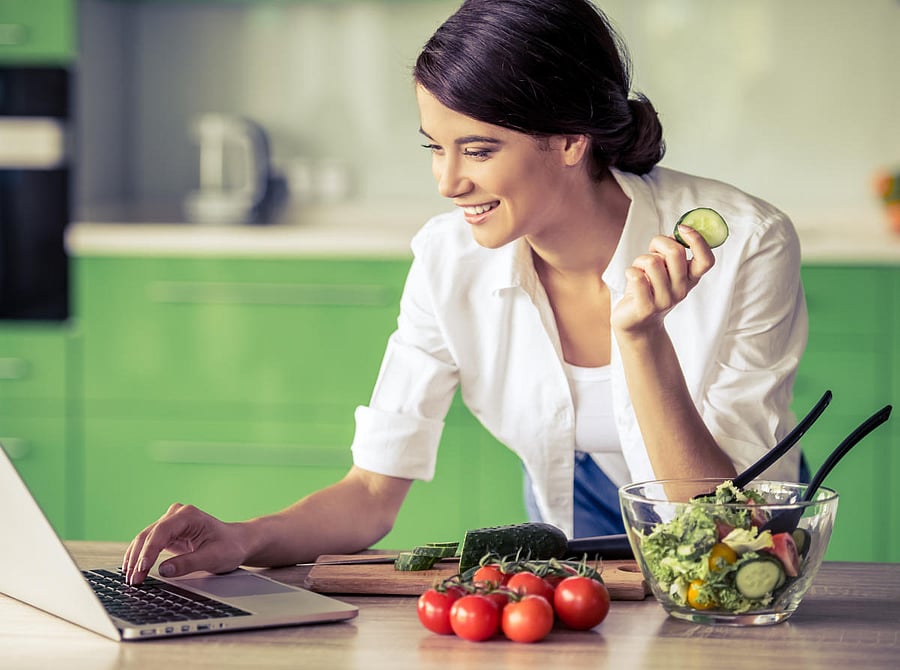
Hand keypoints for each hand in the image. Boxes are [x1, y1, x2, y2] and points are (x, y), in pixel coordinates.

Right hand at [122, 503, 250, 584]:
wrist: (237, 543)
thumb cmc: (230, 547)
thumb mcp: (214, 558)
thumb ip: (189, 563)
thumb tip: (164, 570)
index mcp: (188, 515)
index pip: (162, 532)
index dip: (149, 551)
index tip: (142, 569)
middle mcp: (176, 515)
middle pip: (149, 535)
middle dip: (139, 559)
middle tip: (134, 581)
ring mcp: (170, 523)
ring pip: (144, 539)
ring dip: (135, 559)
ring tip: (131, 579)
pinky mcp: (167, 533)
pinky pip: (148, 544)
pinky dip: (139, 557)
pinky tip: (132, 569)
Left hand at [611, 224, 714, 335]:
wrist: (636, 323)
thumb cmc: (649, 289)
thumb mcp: (664, 269)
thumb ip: (670, 252)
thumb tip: (675, 235)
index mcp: (690, 279)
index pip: (707, 260)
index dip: (697, 240)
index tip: (682, 228)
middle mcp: (681, 290)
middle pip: (675, 253)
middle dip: (658, 243)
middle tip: (651, 252)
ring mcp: (665, 300)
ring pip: (652, 262)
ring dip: (640, 260)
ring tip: (639, 271)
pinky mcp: (646, 307)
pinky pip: (636, 276)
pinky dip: (630, 271)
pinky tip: (631, 279)